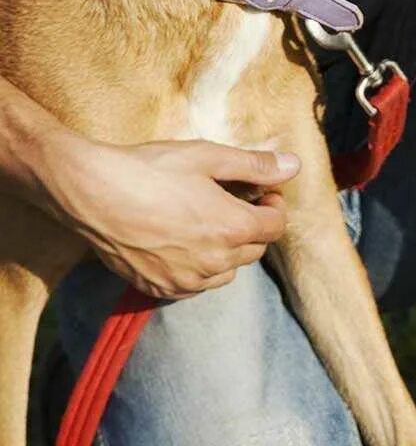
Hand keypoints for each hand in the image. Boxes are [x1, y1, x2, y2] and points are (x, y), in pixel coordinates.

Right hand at [36, 135, 298, 299]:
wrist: (91, 192)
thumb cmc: (150, 169)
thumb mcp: (208, 156)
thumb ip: (256, 165)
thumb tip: (294, 165)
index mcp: (233, 228)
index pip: (277, 226)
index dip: (274, 205)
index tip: (261, 191)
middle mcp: (215, 261)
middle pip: (255, 249)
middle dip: (252, 226)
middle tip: (233, 202)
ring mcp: (186, 279)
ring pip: (227, 271)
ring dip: (227, 250)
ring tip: (205, 222)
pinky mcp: (159, 288)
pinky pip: (196, 286)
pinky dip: (199, 269)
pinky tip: (182, 244)